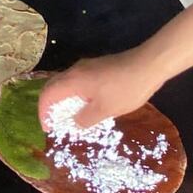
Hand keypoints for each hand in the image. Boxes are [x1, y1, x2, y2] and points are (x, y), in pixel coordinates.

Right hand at [38, 47, 164, 129]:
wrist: (149, 64)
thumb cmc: (125, 89)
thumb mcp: (105, 110)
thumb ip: (86, 119)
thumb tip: (75, 122)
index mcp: (73, 81)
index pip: (47, 95)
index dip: (43, 113)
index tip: (48, 128)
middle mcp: (75, 70)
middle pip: (53, 87)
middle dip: (50, 105)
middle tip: (55, 122)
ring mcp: (87, 66)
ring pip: (66, 83)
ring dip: (63, 99)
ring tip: (70, 116)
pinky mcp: (98, 66)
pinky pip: (78, 81)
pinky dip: (75, 94)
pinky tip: (87, 104)